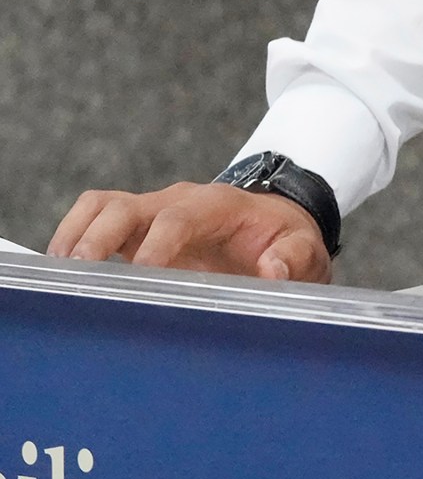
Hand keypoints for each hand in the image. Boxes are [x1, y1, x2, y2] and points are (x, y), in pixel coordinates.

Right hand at [48, 182, 331, 282]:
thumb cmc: (287, 241)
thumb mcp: (306, 250)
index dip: (159, 243)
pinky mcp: (135, 230)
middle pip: (126, 206)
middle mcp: (178, 202)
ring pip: (101, 207)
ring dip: (76, 235)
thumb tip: (273, 270)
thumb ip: (295, 258)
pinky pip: (94, 220)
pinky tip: (63, 275)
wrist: (276, 228)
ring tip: (60, 275)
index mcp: (218, 205)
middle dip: (99, 236)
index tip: (146, 272)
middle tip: (80, 271)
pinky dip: (72, 238)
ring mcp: (152, 213)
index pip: (179, 217)